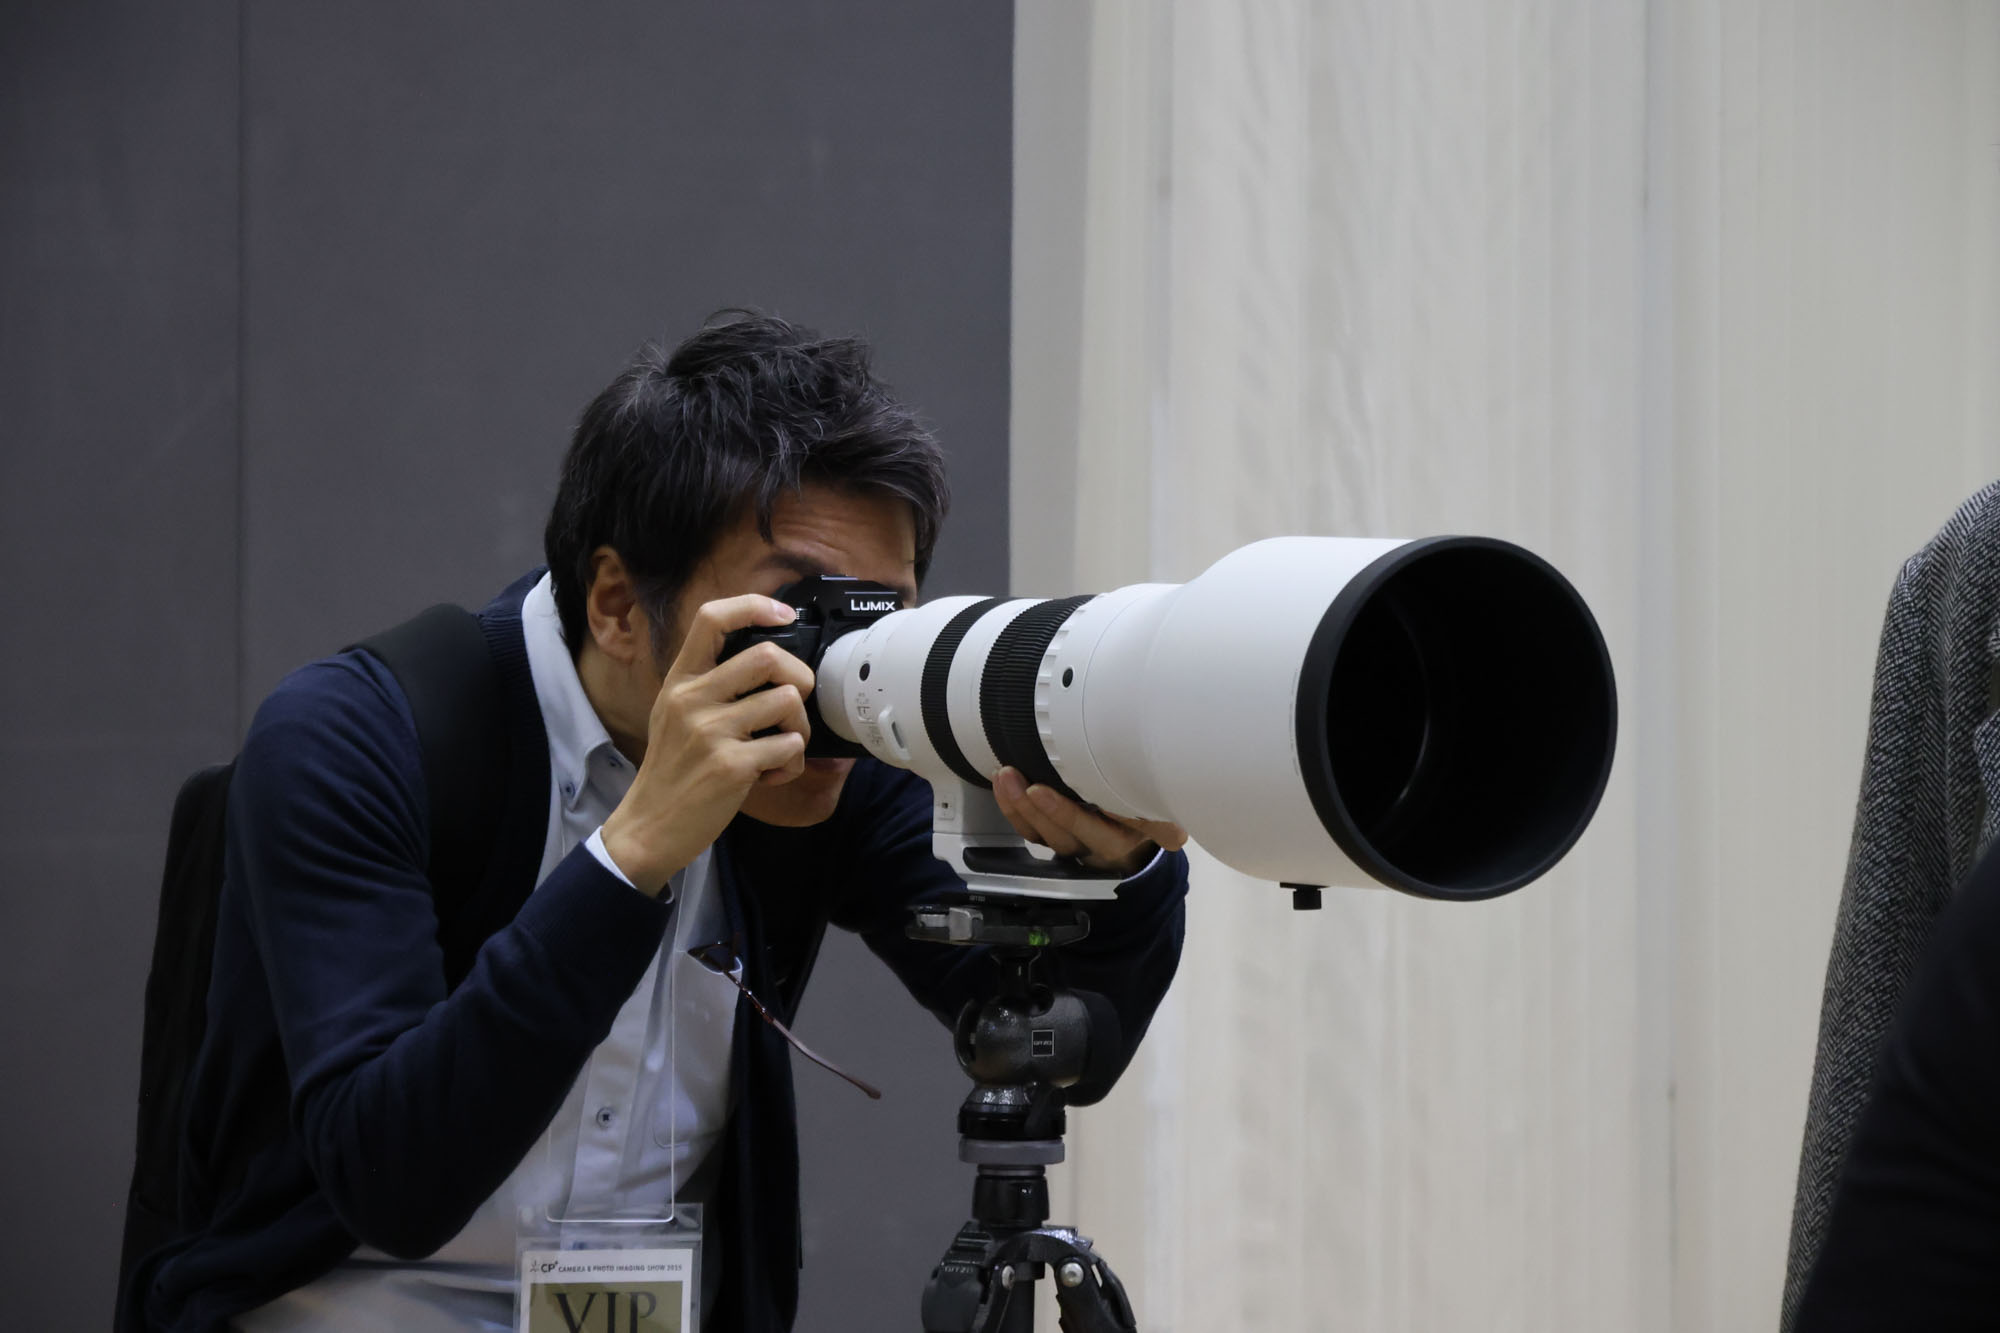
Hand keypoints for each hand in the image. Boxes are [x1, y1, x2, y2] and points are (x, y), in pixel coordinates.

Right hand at [599, 595, 816, 894]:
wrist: (650, 827)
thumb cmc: (672, 771)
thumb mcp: (673, 714)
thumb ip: (708, 685)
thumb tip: (767, 660)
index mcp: (680, 681)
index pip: (711, 618)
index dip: (754, 606)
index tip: (784, 615)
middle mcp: (692, 699)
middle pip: (768, 656)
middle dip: (800, 677)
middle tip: (795, 703)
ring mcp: (710, 731)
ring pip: (788, 701)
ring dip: (800, 726)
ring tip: (783, 745)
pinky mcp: (731, 765)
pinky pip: (789, 746)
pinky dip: (792, 763)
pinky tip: (771, 774)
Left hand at [992, 766, 1187, 877]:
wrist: (1139, 836)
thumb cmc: (1149, 809)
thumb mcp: (1163, 814)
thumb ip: (1164, 820)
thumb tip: (1175, 835)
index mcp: (1127, 837)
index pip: (1096, 831)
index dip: (1067, 815)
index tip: (1044, 791)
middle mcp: (1099, 846)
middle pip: (1065, 836)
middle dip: (1039, 809)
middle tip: (1020, 780)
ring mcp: (1075, 844)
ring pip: (1043, 835)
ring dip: (1019, 806)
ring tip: (1006, 776)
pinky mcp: (1056, 838)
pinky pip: (1030, 831)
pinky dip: (1013, 808)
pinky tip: (1003, 783)